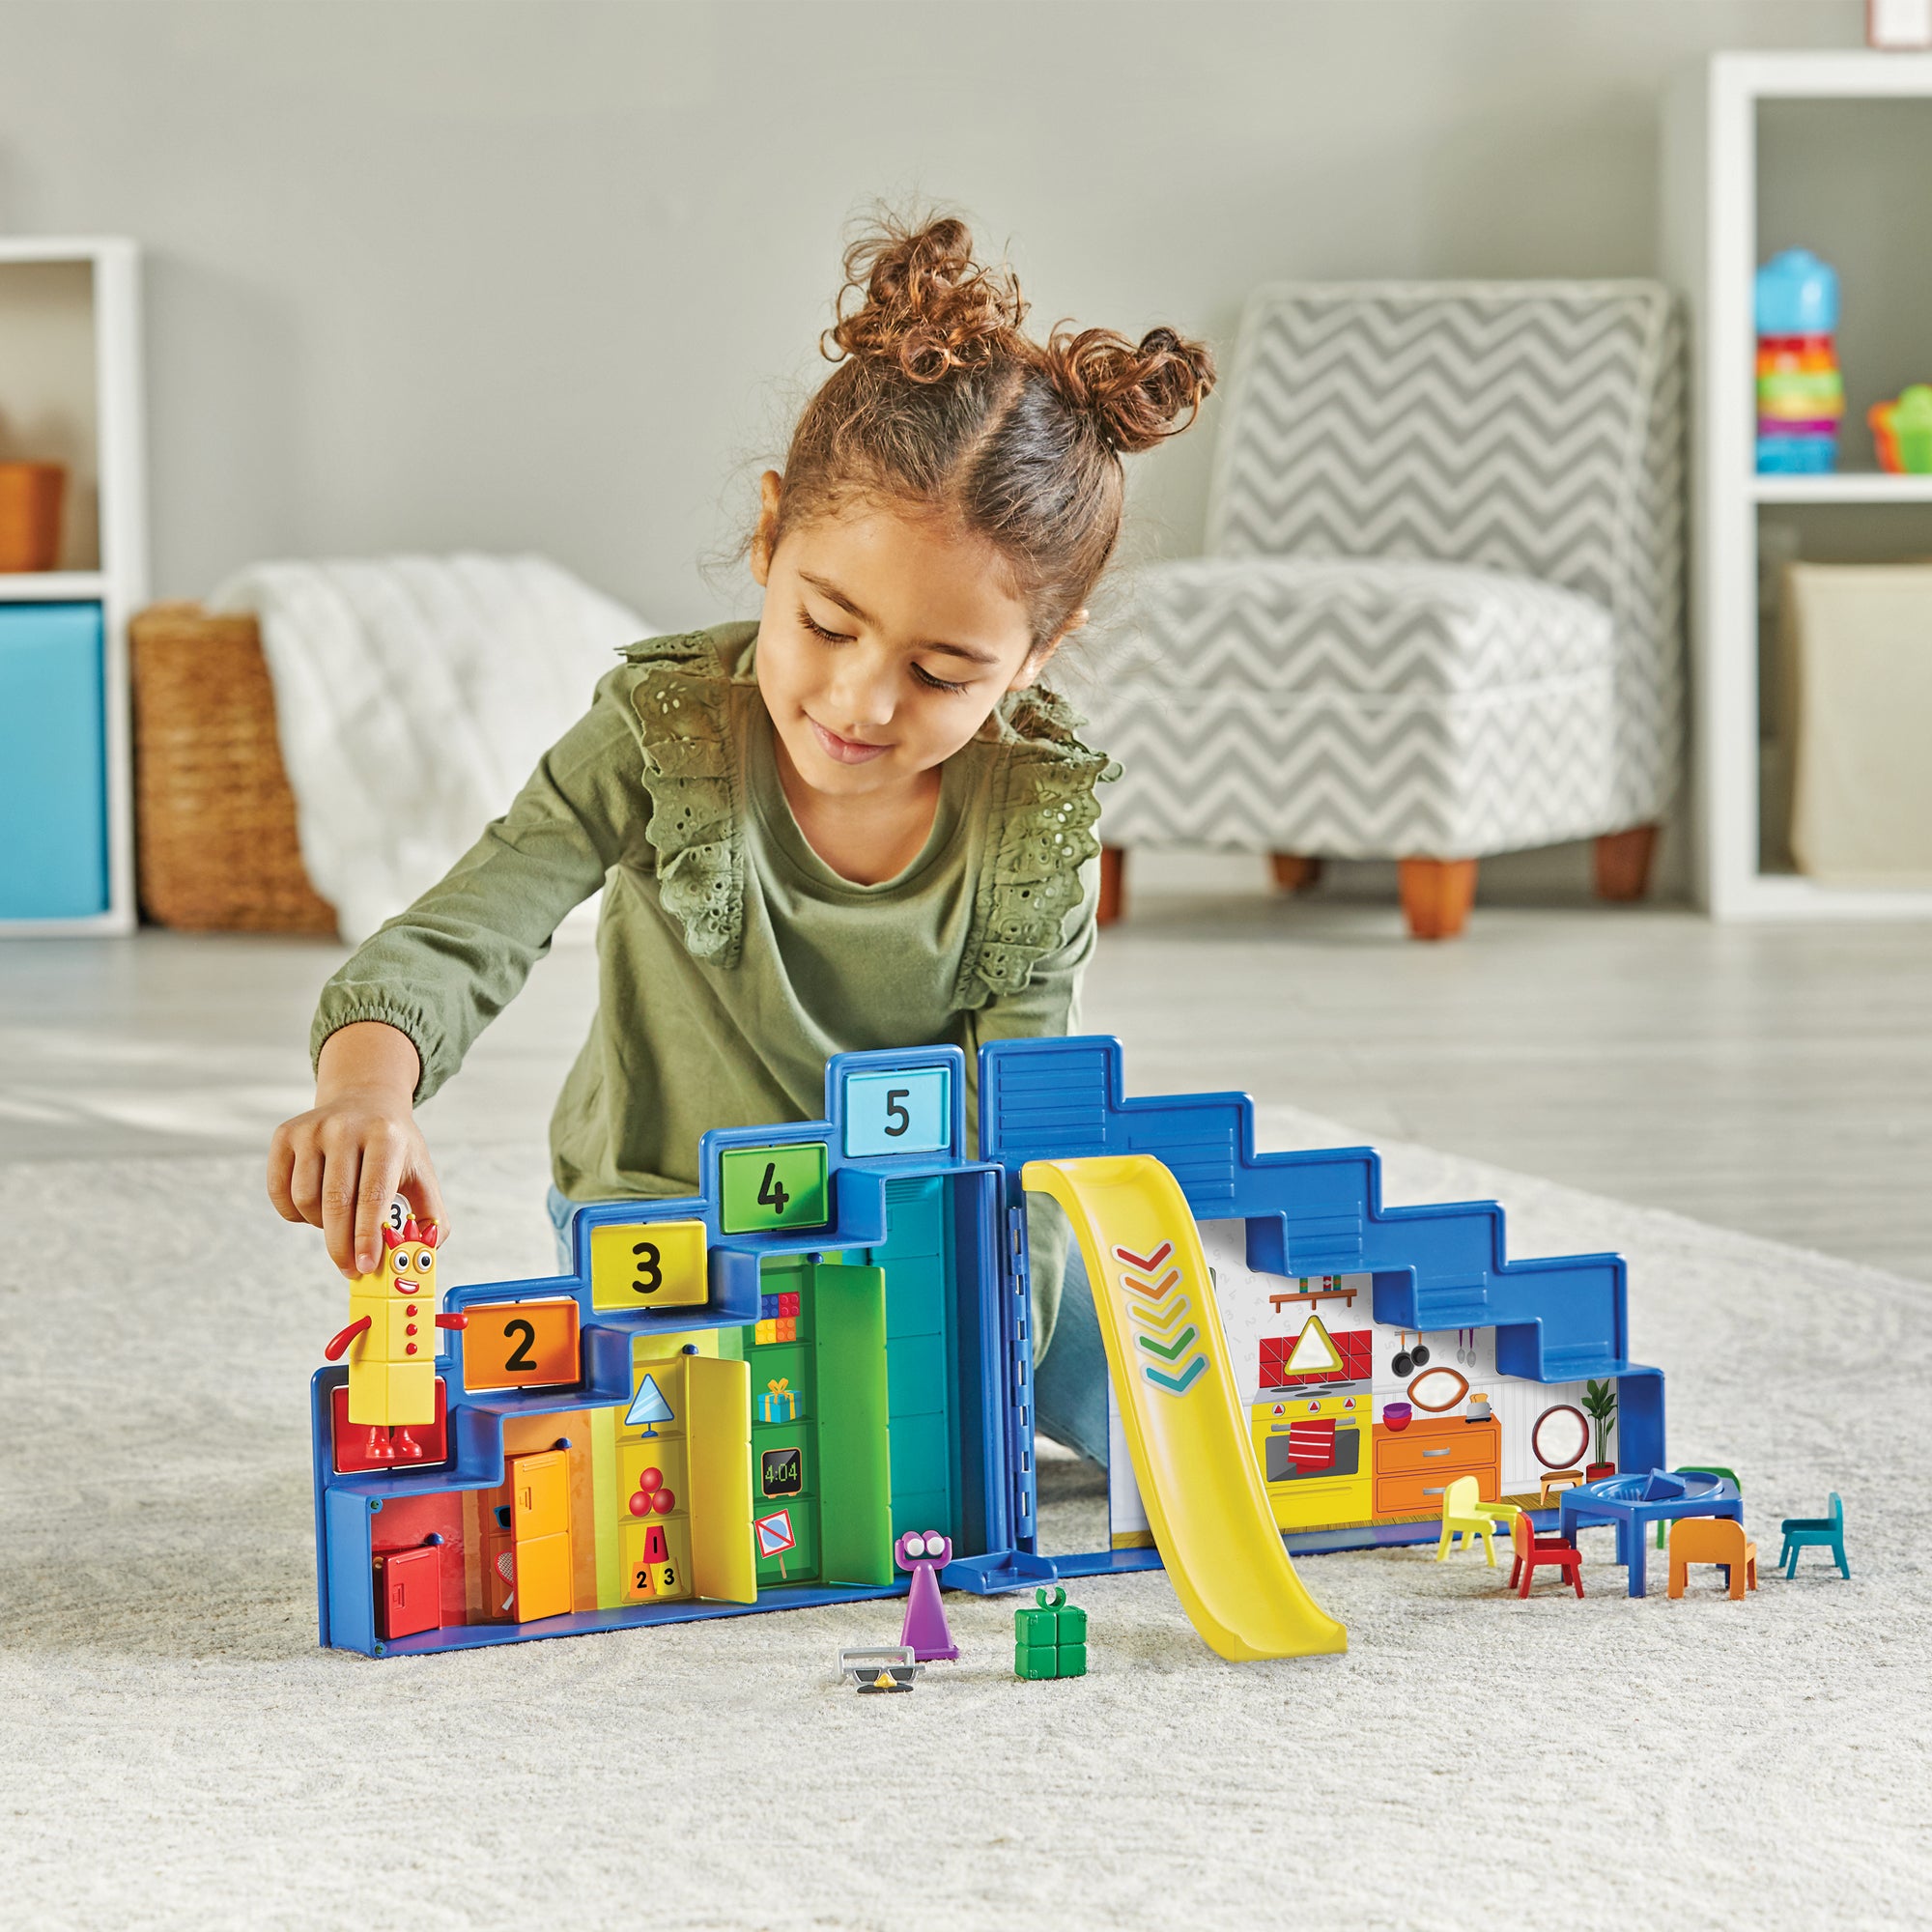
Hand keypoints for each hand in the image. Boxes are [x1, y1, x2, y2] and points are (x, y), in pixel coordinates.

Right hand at [267, 1022, 446, 1276]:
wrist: (365, 1100)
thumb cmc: (394, 1148)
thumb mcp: (421, 1173)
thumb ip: (431, 1217)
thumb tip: (425, 1255)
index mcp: (385, 1136)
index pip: (372, 1195)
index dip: (367, 1236)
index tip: (365, 1267)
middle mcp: (345, 1127)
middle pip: (335, 1202)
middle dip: (342, 1246)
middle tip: (350, 1269)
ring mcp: (311, 1129)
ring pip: (306, 1202)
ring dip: (322, 1226)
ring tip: (341, 1220)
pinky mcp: (285, 1135)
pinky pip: (281, 1194)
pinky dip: (296, 1215)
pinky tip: (317, 1208)